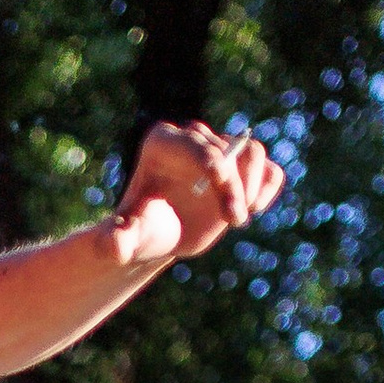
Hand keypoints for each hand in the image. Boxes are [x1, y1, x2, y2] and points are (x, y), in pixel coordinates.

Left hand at [107, 118, 285, 266]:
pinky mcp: (242, 167)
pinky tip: (253, 209)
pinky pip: (267, 168)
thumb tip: (114, 245)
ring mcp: (220, 149)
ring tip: (240, 216)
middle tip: (233, 221)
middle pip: (228, 150)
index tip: (226, 202)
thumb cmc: (141, 230)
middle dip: (234, 187)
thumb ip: (118, 240)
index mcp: (163, 141)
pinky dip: (269, 186)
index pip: (196, 147)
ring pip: (253, 153)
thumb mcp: (127, 238)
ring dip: (255, 185)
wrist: (160, 234)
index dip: (216, 169)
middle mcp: (194, 136)